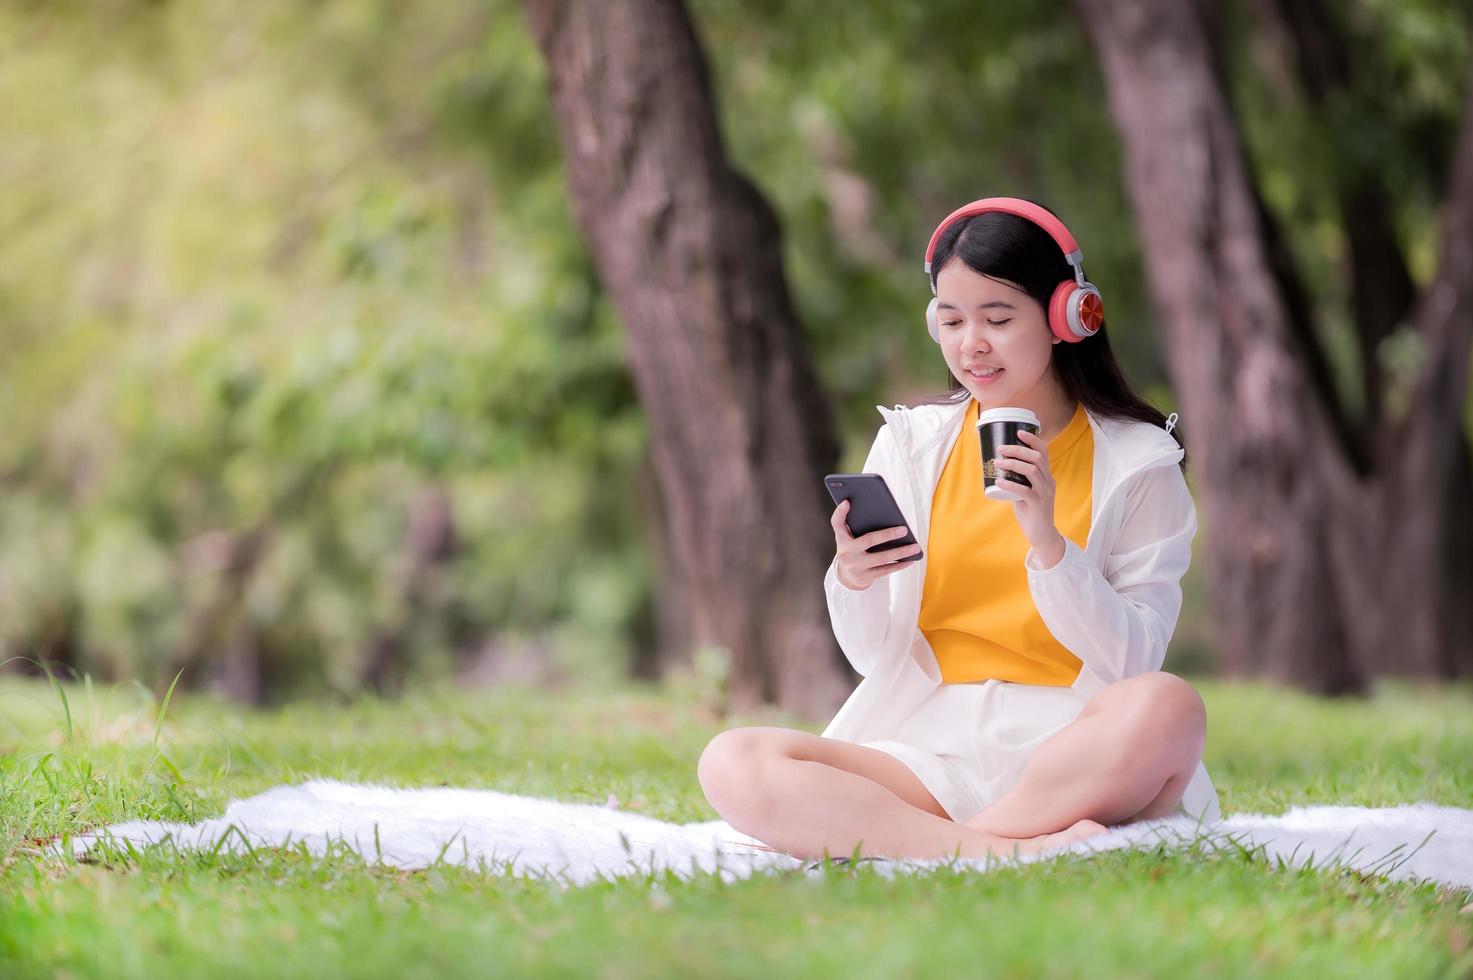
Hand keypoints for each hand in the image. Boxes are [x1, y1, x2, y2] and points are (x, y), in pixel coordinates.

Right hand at [830, 499, 920, 590]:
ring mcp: (856, 566)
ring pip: (882, 558)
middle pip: (868, 540)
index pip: (837, 523)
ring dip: (901, 552)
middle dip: (887, 534)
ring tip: (915, 547)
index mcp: (842, 539)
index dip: (840, 512)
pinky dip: (899, 565)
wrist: (845, 576)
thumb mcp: (846, 537)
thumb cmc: (851, 550)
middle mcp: (846, 553)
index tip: (847, 501)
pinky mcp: (865, 577)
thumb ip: (852, 524)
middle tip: (904, 529)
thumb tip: (870, 509)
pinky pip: (885, 570)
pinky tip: (910, 560)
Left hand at [994, 430, 1065, 567]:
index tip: (1018, 432)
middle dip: (1018, 450)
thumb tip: (1000, 470)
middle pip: (1037, 458)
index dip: (1033, 440)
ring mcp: (1045, 493)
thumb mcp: (1025, 492)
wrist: (1042, 535)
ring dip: (1013, 464)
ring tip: (997, 462)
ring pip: (1032, 471)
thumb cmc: (1031, 512)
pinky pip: (1024, 491)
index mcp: (1047, 477)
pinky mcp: (1038, 505)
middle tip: (1001, 448)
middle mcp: (1048, 482)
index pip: (1044, 453)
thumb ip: (1018, 481)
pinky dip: (1010, 484)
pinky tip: (999, 481)